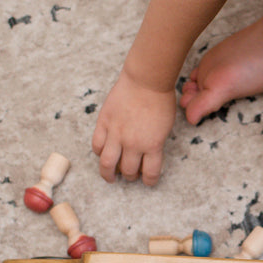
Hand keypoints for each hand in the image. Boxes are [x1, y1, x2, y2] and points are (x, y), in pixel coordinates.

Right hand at [91, 69, 176, 184]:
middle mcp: (134, 144)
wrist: (147, 80)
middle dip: (130, 176)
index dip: (149, 181)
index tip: (148, 181)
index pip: (150, 174)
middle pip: (128, 171)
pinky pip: (97, 145)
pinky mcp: (104, 123)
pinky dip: (99, 152)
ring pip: (107, 163)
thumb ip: (155, 143)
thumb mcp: (166, 127)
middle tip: (129, 175)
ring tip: (109, 176)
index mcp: (153, 146)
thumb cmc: (161, 100)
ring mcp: (117, 134)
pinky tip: (102, 153)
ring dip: (108, 173)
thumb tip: (146, 155)